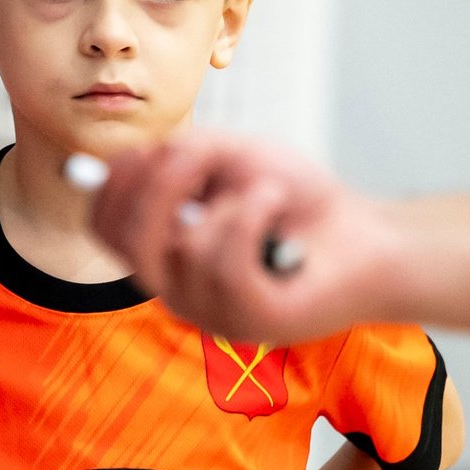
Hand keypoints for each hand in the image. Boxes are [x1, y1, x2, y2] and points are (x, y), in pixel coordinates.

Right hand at [88, 130, 406, 343]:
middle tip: (199, 153)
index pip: (103, 223)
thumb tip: (142, 157)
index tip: (154, 148)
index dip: (114, 179)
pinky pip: (227, 263)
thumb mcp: (234, 156)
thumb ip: (185, 152)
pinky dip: (252, 216)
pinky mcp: (252, 321)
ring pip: (185, 247)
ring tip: (268, 191)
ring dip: (232, 200)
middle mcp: (176, 287)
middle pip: (125, 237)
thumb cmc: (298, 198)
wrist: (367, 235)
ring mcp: (212, 311)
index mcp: (164, 249)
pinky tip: (275, 205)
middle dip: (158, 183)